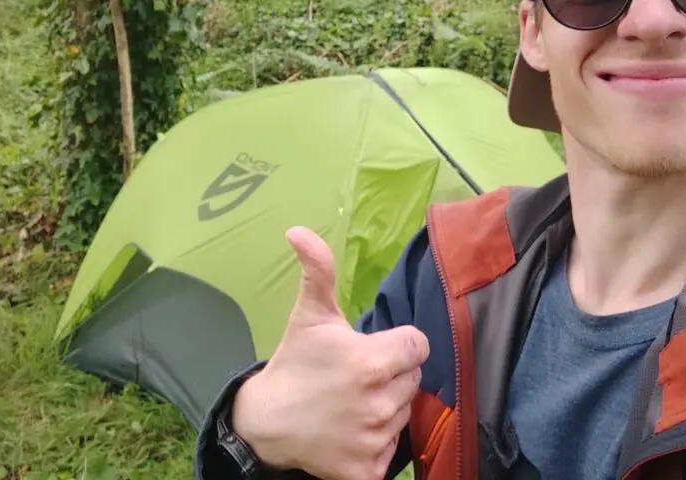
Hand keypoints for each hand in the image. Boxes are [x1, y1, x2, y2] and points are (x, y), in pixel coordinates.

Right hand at [231, 226, 429, 479]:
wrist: (267, 422)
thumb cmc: (295, 362)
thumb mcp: (310, 314)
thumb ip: (318, 270)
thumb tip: (298, 230)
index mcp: (372, 361)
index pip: (418, 345)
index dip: (398, 344)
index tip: (374, 348)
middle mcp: (379, 403)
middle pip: (413, 379)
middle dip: (391, 374)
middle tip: (357, 375)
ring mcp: (375, 440)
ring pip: (404, 413)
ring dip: (385, 408)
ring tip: (352, 402)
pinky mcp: (368, 471)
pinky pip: (390, 452)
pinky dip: (375, 444)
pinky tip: (351, 431)